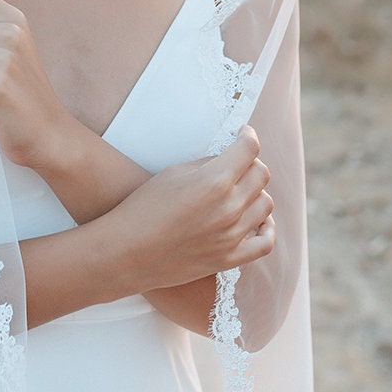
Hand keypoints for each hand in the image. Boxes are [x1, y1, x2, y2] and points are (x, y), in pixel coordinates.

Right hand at [106, 125, 274, 290]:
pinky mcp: (229, 258)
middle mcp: (228, 207)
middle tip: (238, 161)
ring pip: (265, 204)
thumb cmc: (142, 208)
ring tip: (242, 190)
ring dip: (256, 192)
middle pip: (261, 174)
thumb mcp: (171, 174)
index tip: (244, 134)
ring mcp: (232, 235)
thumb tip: (228, 159)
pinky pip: (265, 242)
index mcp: (213, 181)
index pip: (248, 149)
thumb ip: (206, 164)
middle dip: (251, 162)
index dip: (248, 136)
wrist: (125, 252)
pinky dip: (266, 228)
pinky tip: (258, 220)